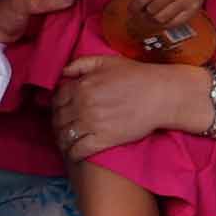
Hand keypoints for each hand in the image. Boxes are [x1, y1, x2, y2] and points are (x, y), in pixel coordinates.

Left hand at [54, 55, 198, 161]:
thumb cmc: (135, 76)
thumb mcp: (106, 61)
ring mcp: (91, 124)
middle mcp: (82, 105)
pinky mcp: (103, 140)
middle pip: (58, 118)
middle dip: (56, 123)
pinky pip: (78, 150)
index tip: (59, 109)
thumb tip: (63, 72)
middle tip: (60, 126)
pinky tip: (72, 154)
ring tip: (63, 141)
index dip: (56, 105)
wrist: (159, 95)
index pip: (57, 98)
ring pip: (65, 135)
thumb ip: (81, 64)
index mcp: (81, 86)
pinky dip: (71, 153)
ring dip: (61, 139)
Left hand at [131, 0, 213, 27]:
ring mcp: (186, 1)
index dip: (134, 7)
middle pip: (151, 10)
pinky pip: (175, 23)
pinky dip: (165, 24)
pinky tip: (160, 20)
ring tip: (147, 18)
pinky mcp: (193, 9)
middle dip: (142, 14)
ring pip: (162, 19)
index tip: (131, 9)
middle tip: (138, 15)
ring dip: (152, 21)